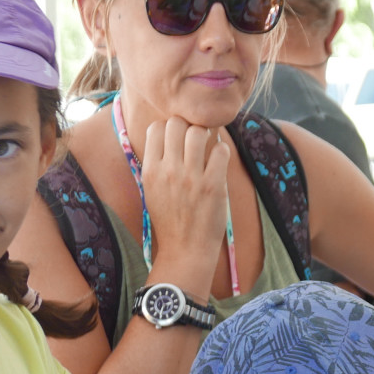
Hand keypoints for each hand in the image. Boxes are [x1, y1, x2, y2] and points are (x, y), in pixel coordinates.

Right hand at [141, 116, 231, 257]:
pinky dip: (222, 151)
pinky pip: (221, 151)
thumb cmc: (171, 220)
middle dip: (188, 126)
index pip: (156, 127)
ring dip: (206, 135)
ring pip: (198, 132)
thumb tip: (168, 135)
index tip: (178, 138)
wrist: (185, 250)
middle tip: (195, 140)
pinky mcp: (213, 186)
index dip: (169, 128)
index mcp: (151, 170)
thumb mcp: (152, 190)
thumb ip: (158, 164)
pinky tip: (219, 160)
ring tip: (208, 147)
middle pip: (176, 123)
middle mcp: (168, 170)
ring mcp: (191, 178)